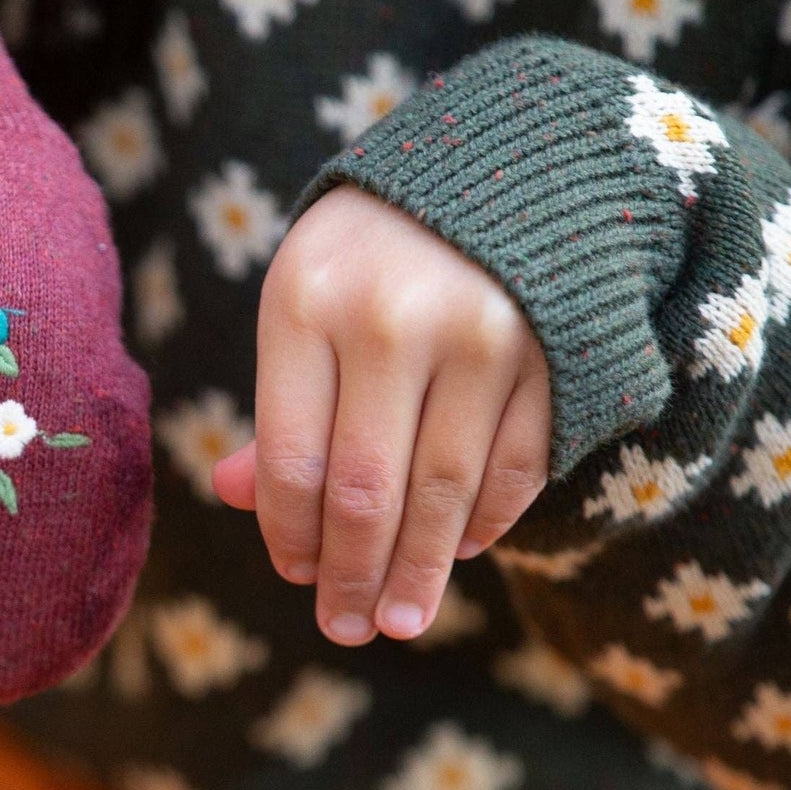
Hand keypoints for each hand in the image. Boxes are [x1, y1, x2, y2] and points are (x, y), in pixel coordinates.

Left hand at [212, 185, 550, 645]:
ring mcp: (485, 334)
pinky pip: (516, 468)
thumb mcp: (309, 297)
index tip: (299, 577)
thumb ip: (280, 398)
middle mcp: (393, 316)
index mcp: (306, 299)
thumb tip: (233, 497)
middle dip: (354, 576)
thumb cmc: (376, 250)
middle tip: (350, 629)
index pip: (290, 458)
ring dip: (421, 571)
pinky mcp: (557, 354)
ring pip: (443, 491)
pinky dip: (487, 521)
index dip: (291, 535)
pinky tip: (460, 550)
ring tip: (401, 621)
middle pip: (367, 490)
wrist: (509, 160)